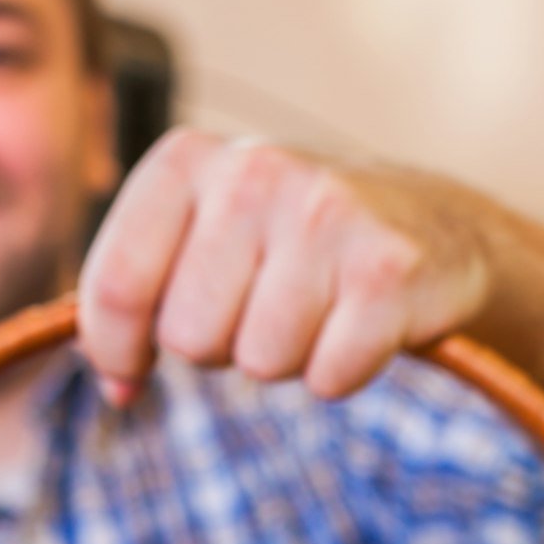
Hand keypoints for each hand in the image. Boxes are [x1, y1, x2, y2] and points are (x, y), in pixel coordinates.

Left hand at [78, 129, 493, 405]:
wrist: (429, 222)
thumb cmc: (287, 244)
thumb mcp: (200, 235)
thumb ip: (136, 293)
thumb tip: (114, 384)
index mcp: (188, 159)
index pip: (117, 284)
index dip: (116, 350)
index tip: (132, 372)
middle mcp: (254, 171)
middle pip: (189, 338)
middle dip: (221, 347)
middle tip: (264, 307)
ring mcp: (325, 214)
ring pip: (260, 363)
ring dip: (286, 359)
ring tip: (314, 309)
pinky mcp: (388, 269)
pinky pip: (327, 378)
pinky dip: (342, 372)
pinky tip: (359, 325)